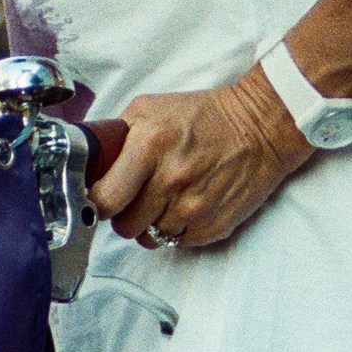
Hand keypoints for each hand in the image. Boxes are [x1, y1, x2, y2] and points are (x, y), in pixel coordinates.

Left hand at [91, 72, 311, 250]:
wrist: (261, 127)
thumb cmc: (203, 116)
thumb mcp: (149, 109)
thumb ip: (115, 137)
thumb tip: (90, 167)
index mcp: (148, 146)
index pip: (104, 200)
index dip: (99, 201)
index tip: (103, 196)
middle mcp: (170, 180)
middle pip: (124, 225)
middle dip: (124, 213)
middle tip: (137, 196)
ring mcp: (193, 208)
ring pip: (148, 238)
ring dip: (151, 223)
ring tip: (164, 198)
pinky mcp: (212, 226)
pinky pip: (176, 243)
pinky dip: (176, 229)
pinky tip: (186, 205)